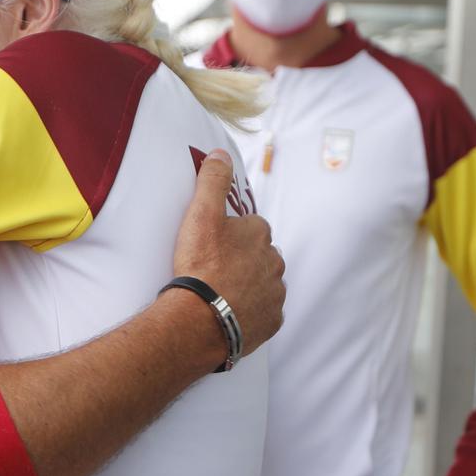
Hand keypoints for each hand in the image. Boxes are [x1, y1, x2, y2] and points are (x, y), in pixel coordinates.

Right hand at [173, 154, 284, 356]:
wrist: (200, 319)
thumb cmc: (200, 266)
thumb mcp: (201, 214)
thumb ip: (212, 181)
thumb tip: (220, 154)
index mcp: (260, 233)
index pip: (251, 227)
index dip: (231, 235)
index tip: (213, 245)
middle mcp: (274, 261)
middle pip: (259, 255)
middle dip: (243, 260)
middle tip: (214, 270)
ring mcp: (275, 293)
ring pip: (264, 283)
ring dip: (248, 285)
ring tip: (220, 293)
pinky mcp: (272, 321)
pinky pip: (264, 312)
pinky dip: (251, 311)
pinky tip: (230, 312)